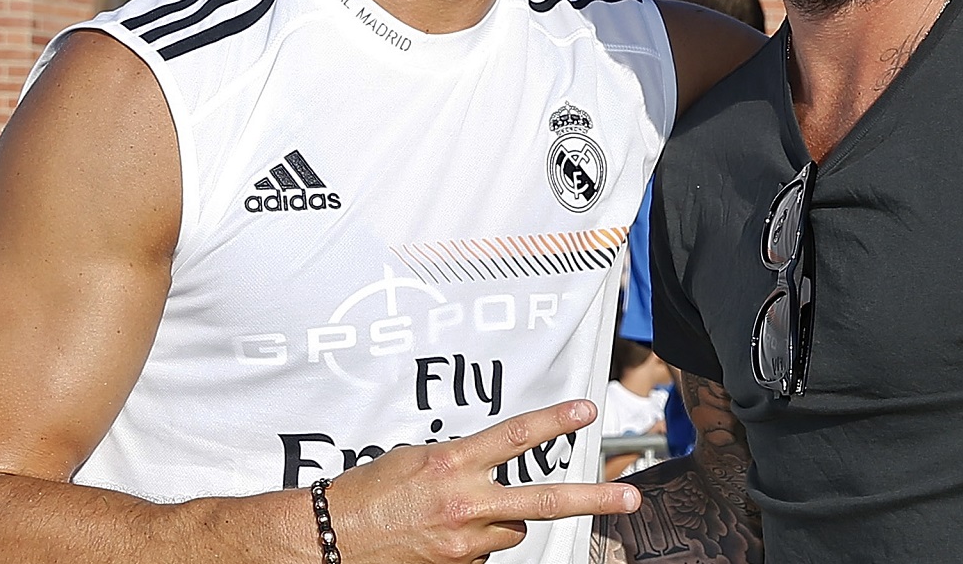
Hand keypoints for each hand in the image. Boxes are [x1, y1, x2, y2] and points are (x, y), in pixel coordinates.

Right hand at [330, 400, 638, 562]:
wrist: (331, 538)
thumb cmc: (369, 492)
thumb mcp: (416, 457)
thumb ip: (460, 460)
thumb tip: (488, 463)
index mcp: (453, 465)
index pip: (516, 437)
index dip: (555, 421)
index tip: (587, 411)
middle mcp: (465, 503)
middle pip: (545, 500)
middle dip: (594, 499)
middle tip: (631, 497)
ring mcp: (464, 543)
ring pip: (514, 530)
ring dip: (503, 521)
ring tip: (461, 515)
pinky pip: (486, 552)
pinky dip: (476, 543)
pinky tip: (443, 535)